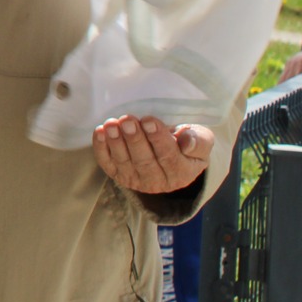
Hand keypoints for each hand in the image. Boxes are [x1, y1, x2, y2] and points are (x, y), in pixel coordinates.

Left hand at [94, 116, 212, 196]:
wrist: (171, 151)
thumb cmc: (186, 142)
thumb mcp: (202, 140)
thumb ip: (198, 141)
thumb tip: (187, 142)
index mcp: (182, 173)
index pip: (169, 157)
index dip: (158, 139)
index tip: (149, 121)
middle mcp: (158, 182)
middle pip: (144, 161)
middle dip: (135, 139)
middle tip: (128, 120)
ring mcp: (136, 180)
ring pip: (125, 162)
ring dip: (116, 142)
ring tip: (112, 124)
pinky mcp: (118, 174)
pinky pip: (107, 163)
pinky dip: (101, 148)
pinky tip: (100, 132)